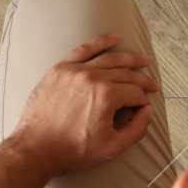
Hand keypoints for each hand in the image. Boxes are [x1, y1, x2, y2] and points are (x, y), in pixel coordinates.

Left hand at [7, 33, 158, 173]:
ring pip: (110, 58)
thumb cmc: (71, 149)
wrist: (35, 148)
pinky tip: (115, 38)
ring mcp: (75, 70)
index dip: (144, 101)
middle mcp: (93, 78)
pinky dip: (102, 41)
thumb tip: (147, 112)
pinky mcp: (61, 69)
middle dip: (143, 80)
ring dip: (130, 58)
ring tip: (143, 60)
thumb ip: (137, 130)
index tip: (145, 108)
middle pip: (126, 74)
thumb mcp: (112, 148)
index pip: (135, 93)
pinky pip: (85, 49)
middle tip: (152, 85)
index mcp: (107, 96)